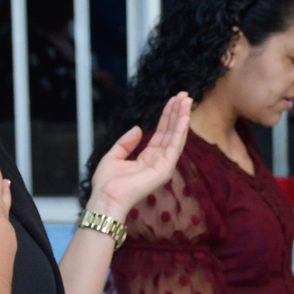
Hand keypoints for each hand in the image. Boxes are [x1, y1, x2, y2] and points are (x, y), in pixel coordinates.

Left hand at [89, 92, 191, 220]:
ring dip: (182, 118)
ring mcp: (163, 165)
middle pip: (171, 132)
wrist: (106, 197)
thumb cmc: (107, 183)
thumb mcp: (114, 155)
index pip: (161, 133)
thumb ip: (126, 142)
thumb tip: (138, 129)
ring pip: (176, 136)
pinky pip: (175, 147)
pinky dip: (181, 131)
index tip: (174, 100)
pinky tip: (184, 118)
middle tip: (185, 95)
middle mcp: (158, 161)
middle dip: (178, 113)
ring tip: (187, 101)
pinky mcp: (165, 169)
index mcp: (147, 158)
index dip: (167, 116)